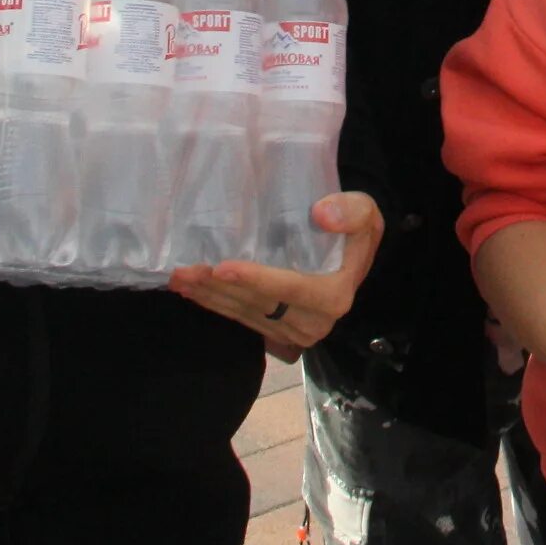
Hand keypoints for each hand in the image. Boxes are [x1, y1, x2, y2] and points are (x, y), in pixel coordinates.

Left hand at [166, 193, 383, 362]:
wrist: (352, 255)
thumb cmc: (353, 229)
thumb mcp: (366, 212)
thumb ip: (351, 212)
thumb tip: (322, 214)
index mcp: (334, 295)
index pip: (290, 289)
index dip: (256, 279)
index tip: (222, 268)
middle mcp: (313, 322)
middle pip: (258, 305)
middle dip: (219, 289)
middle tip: (184, 271)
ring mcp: (293, 331)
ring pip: (244, 315)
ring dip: (209, 298)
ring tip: (179, 279)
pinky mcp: (276, 332)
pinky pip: (242, 320)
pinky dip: (215, 305)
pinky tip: (192, 291)